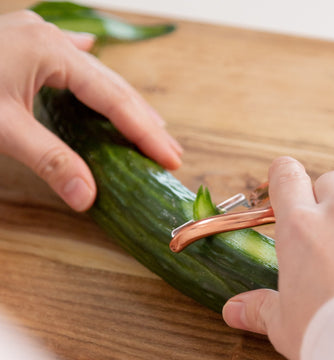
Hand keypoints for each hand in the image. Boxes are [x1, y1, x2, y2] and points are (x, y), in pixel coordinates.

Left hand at [0, 10, 182, 210]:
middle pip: (112, 86)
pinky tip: (95, 55)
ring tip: (148, 126)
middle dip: (143, 120)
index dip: (145, 132)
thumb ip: (49, 160)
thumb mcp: (0, 128)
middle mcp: (50, 41)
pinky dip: (87, 71)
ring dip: (123, 103)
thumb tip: (89, 198)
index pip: (113, 100)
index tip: (172, 157)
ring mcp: (37, 41)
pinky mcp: (23, 49)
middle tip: (169, 150)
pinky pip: (69, 60)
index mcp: (51, 52)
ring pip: (95, 75)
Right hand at [223, 156, 333, 359]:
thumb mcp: (284, 324)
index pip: (287, 176)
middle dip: (329, 201)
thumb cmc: (327, 338)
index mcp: (301, 228)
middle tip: (331, 236)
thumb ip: (258, 308)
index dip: (285, 177)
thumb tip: (231, 310)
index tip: (287, 184)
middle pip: (333, 183)